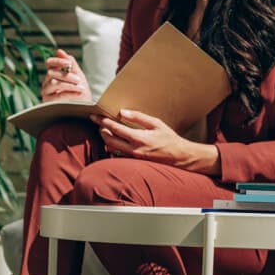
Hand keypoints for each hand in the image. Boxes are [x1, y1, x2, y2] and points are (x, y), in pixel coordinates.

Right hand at [41, 49, 90, 102]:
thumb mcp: (78, 75)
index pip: (49, 63)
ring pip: (54, 83)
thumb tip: (59, 51)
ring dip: (69, 84)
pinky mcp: (48, 102)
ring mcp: (46, 93)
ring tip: (81, 87)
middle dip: (67, 76)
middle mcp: (46, 83)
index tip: (68, 63)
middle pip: (51, 73)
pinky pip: (58, 95)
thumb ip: (70, 63)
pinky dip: (70, 93)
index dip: (57, 61)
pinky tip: (78, 93)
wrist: (83, 108)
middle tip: (79, 80)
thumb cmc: (80, 91)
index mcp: (52, 74)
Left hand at [96, 110, 219, 174]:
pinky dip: (112, 147)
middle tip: (98, 123)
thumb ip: (138, 117)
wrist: (178, 157)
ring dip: (106, 139)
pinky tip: (113, 141)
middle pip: (109, 140)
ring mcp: (132, 157)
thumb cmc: (169, 139)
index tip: (95, 117)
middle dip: (101, 130)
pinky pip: (117, 154)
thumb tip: (122, 112)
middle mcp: (133, 149)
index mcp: (139, 138)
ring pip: (111, 148)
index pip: (115, 129)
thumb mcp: (156, 123)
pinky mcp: (133, 162)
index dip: (103, 122)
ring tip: (105, 130)